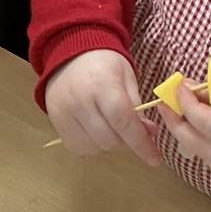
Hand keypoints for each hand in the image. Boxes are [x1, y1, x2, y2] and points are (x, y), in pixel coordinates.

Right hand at [43, 49, 158, 163]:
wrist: (70, 53)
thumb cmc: (104, 63)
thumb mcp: (127, 78)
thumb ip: (137, 107)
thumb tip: (149, 135)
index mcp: (102, 84)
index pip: (123, 122)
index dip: (141, 144)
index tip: (155, 159)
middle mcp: (80, 100)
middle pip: (109, 139)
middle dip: (126, 141)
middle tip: (131, 130)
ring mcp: (64, 112)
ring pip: (94, 147)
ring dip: (108, 144)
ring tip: (110, 127)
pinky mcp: (55, 121)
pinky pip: (77, 147)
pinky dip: (91, 145)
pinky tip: (94, 130)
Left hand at [157, 87, 210, 183]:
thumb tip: (197, 88)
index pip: (209, 124)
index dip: (189, 105)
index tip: (180, 87)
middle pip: (199, 145)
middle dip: (177, 123)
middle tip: (164, 103)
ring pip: (203, 156)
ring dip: (186, 134)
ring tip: (176, 114)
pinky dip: (202, 144)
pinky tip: (196, 129)